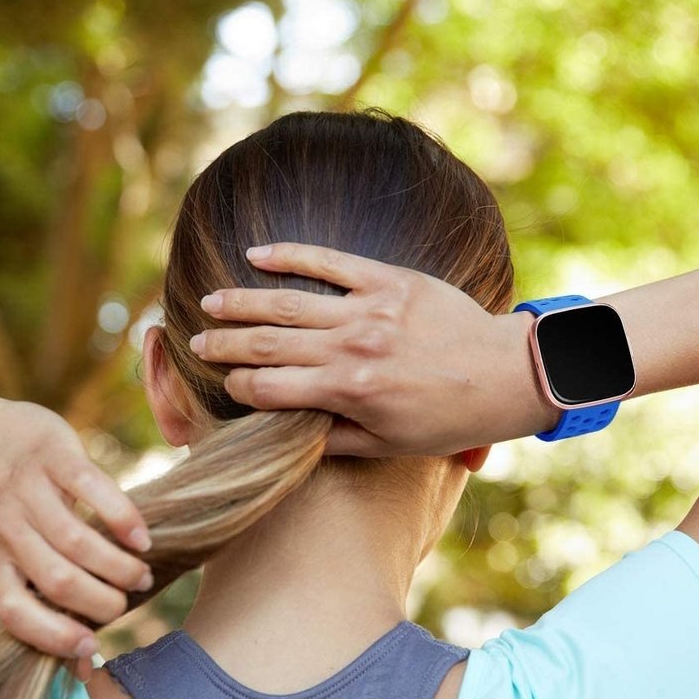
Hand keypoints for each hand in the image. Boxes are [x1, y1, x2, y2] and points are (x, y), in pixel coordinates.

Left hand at [0, 386, 152, 679]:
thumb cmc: (0, 500)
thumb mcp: (1, 546)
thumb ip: (37, 586)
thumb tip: (84, 655)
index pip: (16, 611)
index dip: (55, 636)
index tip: (92, 646)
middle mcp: (6, 529)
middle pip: (59, 580)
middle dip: (103, 601)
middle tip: (128, 598)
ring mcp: (29, 491)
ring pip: (77, 542)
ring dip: (119, 566)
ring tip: (141, 572)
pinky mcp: (55, 456)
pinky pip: (94, 490)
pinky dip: (123, 518)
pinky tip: (141, 536)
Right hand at [189, 243, 559, 456]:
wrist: (502, 375)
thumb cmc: (447, 419)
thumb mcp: (389, 444)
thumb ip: (334, 438)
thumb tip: (289, 434)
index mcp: (346, 392)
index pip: (269, 388)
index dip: (238, 389)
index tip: (223, 386)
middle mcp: (350, 347)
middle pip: (267, 343)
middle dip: (224, 344)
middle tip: (196, 341)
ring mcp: (368, 310)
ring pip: (288, 302)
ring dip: (242, 301)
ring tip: (210, 301)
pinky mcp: (389, 281)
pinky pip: (331, 261)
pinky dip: (290, 255)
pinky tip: (257, 254)